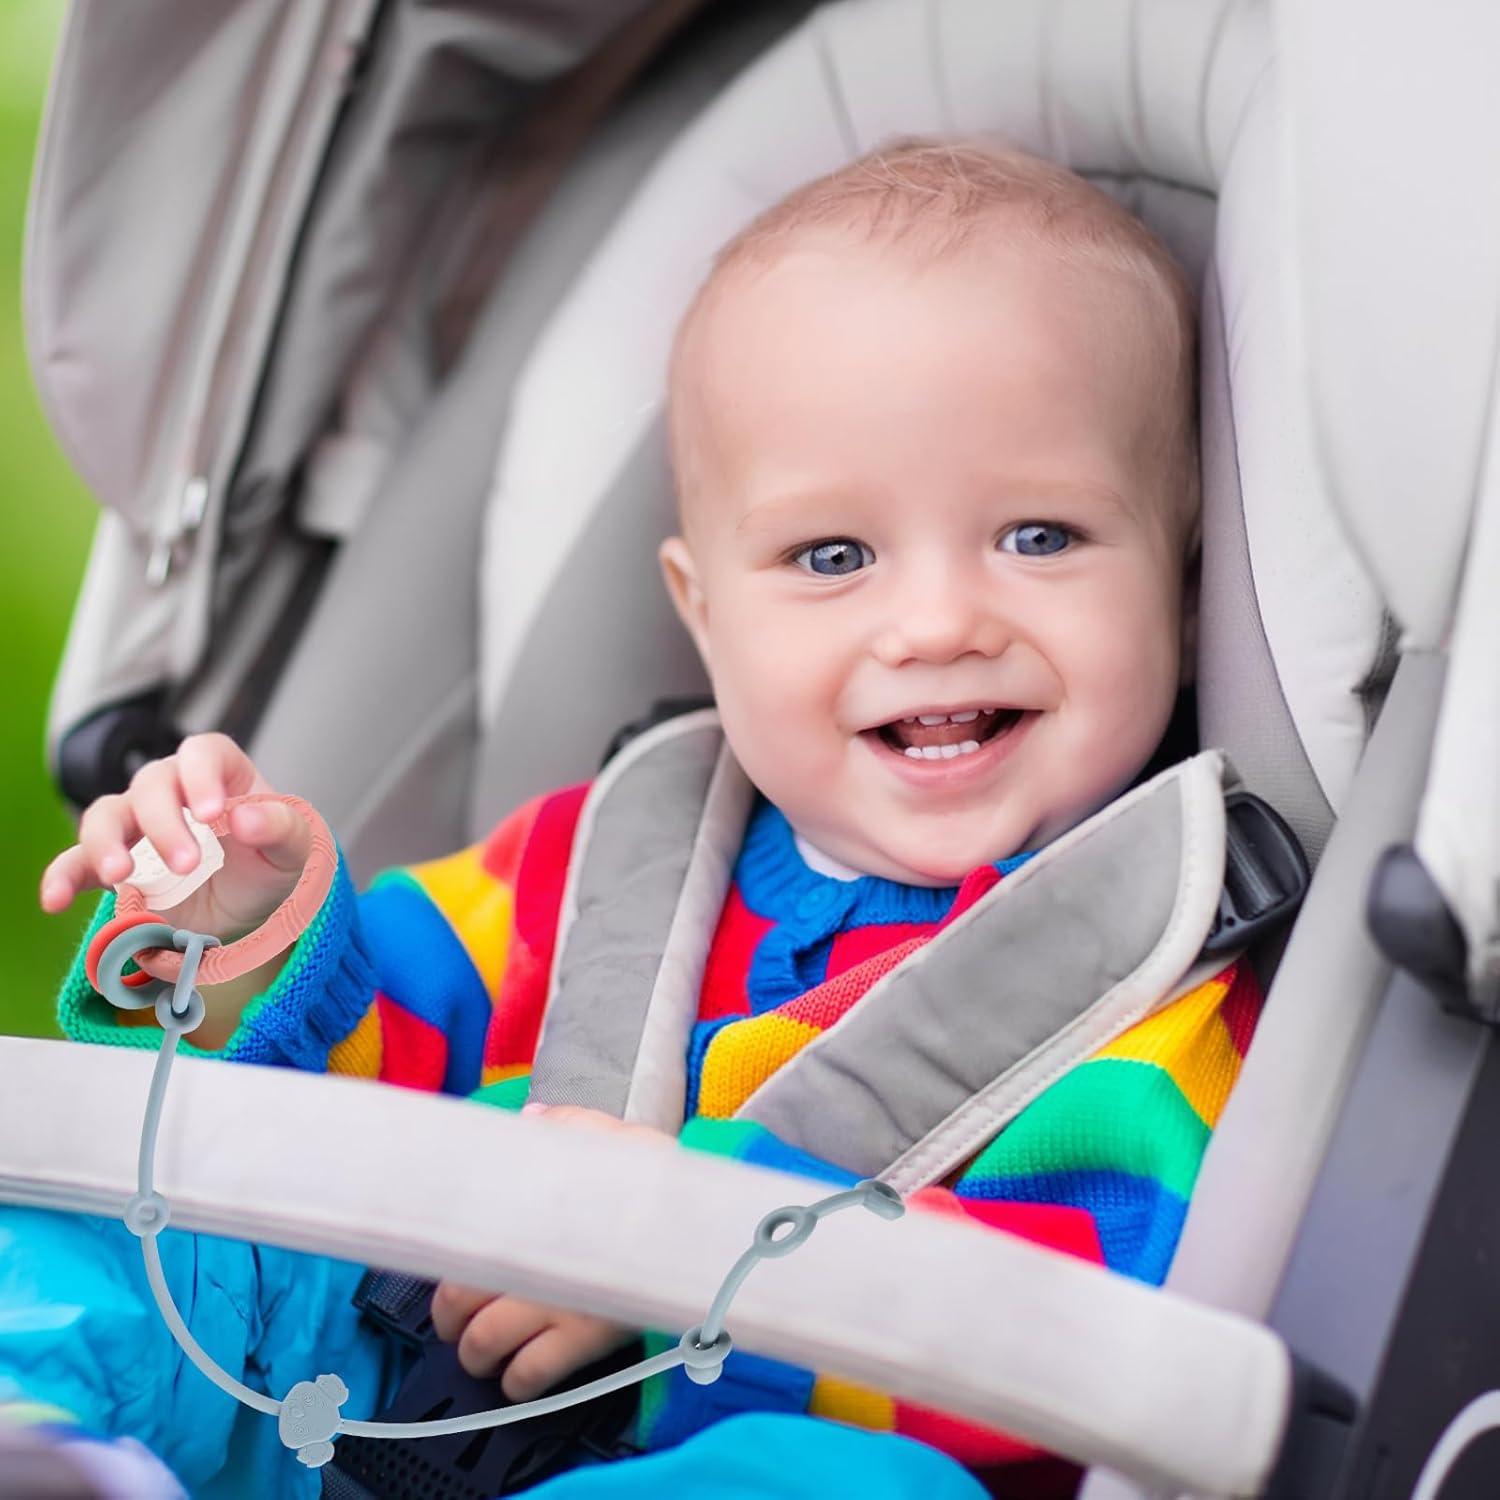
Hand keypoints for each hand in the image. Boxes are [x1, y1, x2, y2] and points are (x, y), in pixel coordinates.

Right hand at [38, 731, 311, 943]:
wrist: (254, 912)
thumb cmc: (274, 865)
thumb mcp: (296, 849)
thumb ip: (282, 828)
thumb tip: (247, 818)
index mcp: (223, 776)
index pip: (203, 752)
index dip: (202, 775)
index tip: (213, 814)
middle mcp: (175, 793)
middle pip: (152, 784)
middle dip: (164, 822)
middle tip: (186, 863)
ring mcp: (139, 829)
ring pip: (105, 815)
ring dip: (107, 842)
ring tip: (121, 874)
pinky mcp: (115, 867)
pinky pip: (76, 864)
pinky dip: (62, 877)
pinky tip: (55, 899)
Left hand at [431, 1105, 673, 1400]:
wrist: (701, 1223)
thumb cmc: (656, 1176)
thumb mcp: (613, 1136)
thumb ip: (567, 1125)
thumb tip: (531, 1118)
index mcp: (530, 1207)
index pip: (462, 1236)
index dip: (445, 1257)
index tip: (445, 1262)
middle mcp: (531, 1257)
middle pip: (459, 1297)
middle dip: (448, 1316)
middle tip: (454, 1318)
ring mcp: (555, 1300)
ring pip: (483, 1340)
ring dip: (473, 1354)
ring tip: (479, 1353)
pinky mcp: (584, 1338)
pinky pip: (531, 1373)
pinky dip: (516, 1382)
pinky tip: (517, 1379)